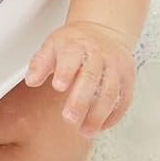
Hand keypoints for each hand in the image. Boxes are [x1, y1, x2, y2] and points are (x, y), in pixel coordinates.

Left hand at [25, 20, 136, 136]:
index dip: (65, 72)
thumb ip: (40, 63)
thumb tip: (32, 80)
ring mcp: (115, 66)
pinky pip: (124, 98)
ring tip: (86, 131)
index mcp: (76, 45)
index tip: (58, 86)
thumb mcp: (52, 45)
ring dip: (98, 114)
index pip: (71, 57)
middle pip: (91, 78)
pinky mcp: (128, 77)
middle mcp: (98, 54)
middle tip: (69, 118)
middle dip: (81, 100)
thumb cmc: (75, 42)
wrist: (103, 30)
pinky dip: (114, 115)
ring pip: (110, 92)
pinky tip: (102, 126)